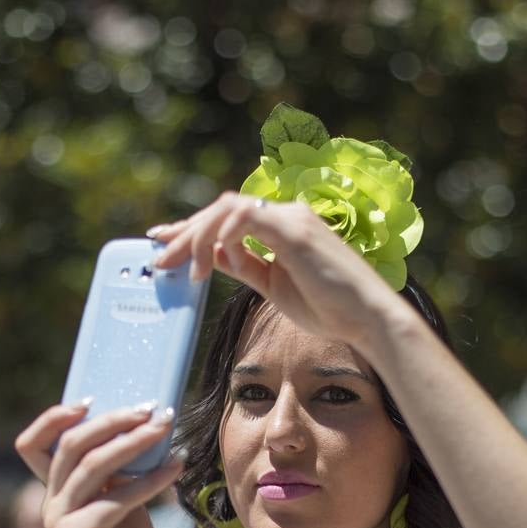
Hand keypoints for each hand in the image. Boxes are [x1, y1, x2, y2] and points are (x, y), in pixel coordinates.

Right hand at [14, 402, 182, 527]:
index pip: (33, 446)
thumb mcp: (120, 509)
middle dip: (112, 419)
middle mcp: (52, 503)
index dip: (54, 418)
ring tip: (164, 424)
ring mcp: (61, 520)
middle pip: (72, 444)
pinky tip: (177, 466)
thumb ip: (120, 478)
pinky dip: (151, 478)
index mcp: (57, 493)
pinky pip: (119, 498)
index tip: (90, 399)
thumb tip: (145, 434)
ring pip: (94, 464)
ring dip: (134, 440)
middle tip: (149, 407)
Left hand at [150, 193, 401, 348]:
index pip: (228, 218)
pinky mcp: (295, 229)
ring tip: (184, 269)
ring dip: (198, 236)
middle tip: (159, 259)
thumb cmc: (329, 309)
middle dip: (186, 233)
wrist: (367, 319)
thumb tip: (210, 256)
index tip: (164, 241)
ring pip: (228, 209)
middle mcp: (286, 214)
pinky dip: (223, 238)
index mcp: (282, 227)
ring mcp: (291, 218)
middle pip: (222, 208)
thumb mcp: (272, 285)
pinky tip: (213, 263)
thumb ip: (242, 266)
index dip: (193, 229)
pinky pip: (246, 218)